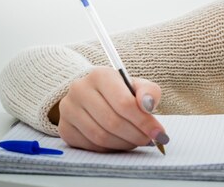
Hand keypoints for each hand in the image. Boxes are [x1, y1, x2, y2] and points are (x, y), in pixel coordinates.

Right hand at [53, 67, 167, 151]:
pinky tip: (121, 143)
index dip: (144, 121)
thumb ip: (148, 92)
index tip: (159, 133)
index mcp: (100, 75)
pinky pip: (90, 146)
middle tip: (151, 141)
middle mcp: (79, 90)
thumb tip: (148, 105)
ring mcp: (68, 110)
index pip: (123, 103)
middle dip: (136, 135)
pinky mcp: (64, 128)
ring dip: (124, 144)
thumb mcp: (137, 85)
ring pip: (100, 136)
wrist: (94, 94)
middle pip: (112, 122)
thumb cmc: (120, 91)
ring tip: (138, 141)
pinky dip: (110, 149)